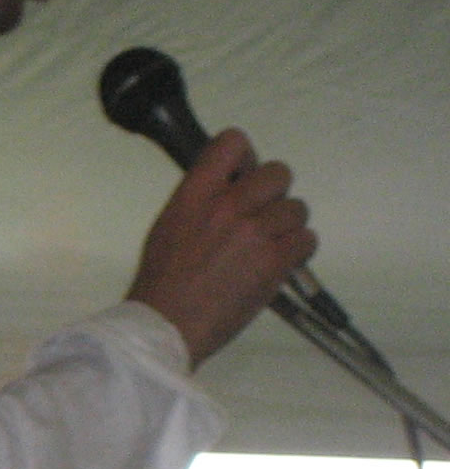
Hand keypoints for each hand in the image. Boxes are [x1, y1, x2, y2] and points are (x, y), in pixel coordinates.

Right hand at [124, 129, 316, 366]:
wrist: (166, 325)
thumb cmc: (161, 281)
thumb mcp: (168, 227)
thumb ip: (199, 202)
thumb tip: (229, 190)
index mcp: (194, 194)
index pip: (233, 143)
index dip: (246, 158)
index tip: (242, 178)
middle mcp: (228, 206)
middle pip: (279, 173)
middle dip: (275, 193)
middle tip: (262, 217)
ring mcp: (255, 232)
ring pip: (298, 208)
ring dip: (288, 226)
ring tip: (270, 247)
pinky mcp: (275, 261)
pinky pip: (307, 239)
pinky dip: (298, 250)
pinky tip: (281, 262)